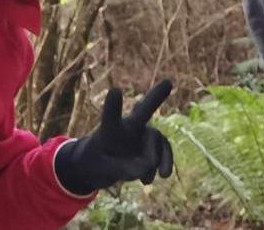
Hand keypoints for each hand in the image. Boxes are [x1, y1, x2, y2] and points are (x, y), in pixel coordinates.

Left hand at [54, 80, 174, 195]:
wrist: (102, 164)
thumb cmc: (94, 161)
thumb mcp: (100, 169)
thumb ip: (121, 169)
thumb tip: (146, 166)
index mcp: (110, 129)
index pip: (111, 116)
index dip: (113, 105)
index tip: (115, 91)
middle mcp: (129, 126)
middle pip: (144, 110)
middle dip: (156, 97)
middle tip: (168, 82)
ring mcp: (143, 135)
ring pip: (158, 139)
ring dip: (161, 157)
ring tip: (163, 176)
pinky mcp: (153, 146)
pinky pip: (164, 153)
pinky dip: (162, 166)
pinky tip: (146, 181)